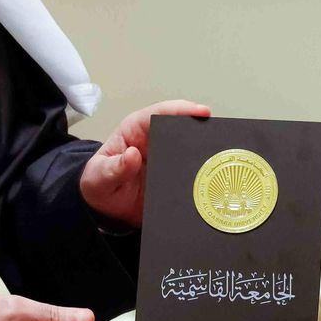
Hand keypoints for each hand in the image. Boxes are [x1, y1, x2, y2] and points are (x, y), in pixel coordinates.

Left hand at [78, 99, 211, 227]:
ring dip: (206, 153)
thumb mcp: (99, 177)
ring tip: (222, 157)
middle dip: (202, 129)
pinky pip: (191, 175)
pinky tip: (214, 181)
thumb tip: (132, 155)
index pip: (160, 113)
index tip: (201, 112)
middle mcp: (155, 141)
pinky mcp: (173, 178)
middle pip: (182, 129)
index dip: (182, 109)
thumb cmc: (98, 184)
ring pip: (191, 151)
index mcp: (136, 131)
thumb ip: (113, 168)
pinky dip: (203, 176)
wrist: (105, 211)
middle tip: (220, 136)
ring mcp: (167, 160)